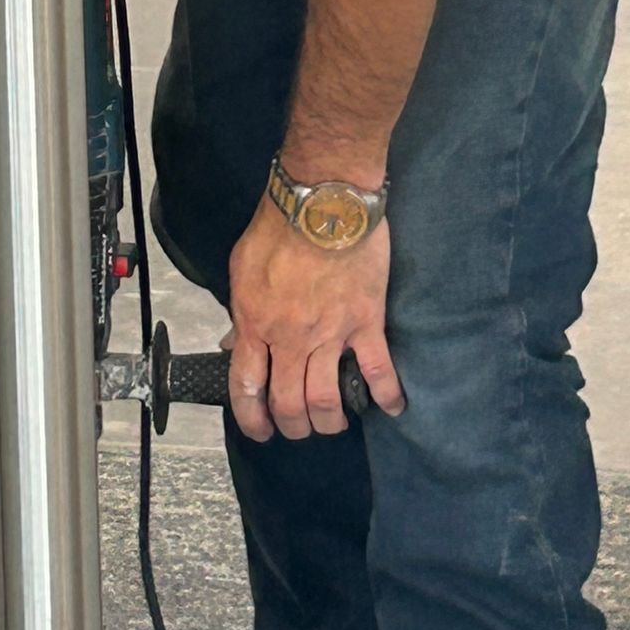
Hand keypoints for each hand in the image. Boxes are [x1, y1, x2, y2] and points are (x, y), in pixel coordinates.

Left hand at [226, 199, 404, 441]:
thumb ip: (243, 312)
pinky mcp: (366, 322)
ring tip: (333, 421)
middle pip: (290, 403)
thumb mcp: (242, 268)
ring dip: (330, 420)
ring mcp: (331, 334)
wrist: (322, 199)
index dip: (252, 418)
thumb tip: (238, 343)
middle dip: (293, 426)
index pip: (247, 387)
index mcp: (256, 323)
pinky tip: (392, 408)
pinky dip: (387, 395)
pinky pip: (378, 370)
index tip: (260, 430)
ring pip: (328, 400)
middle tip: (299, 428)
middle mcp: (291, 338)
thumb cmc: (277, 226)